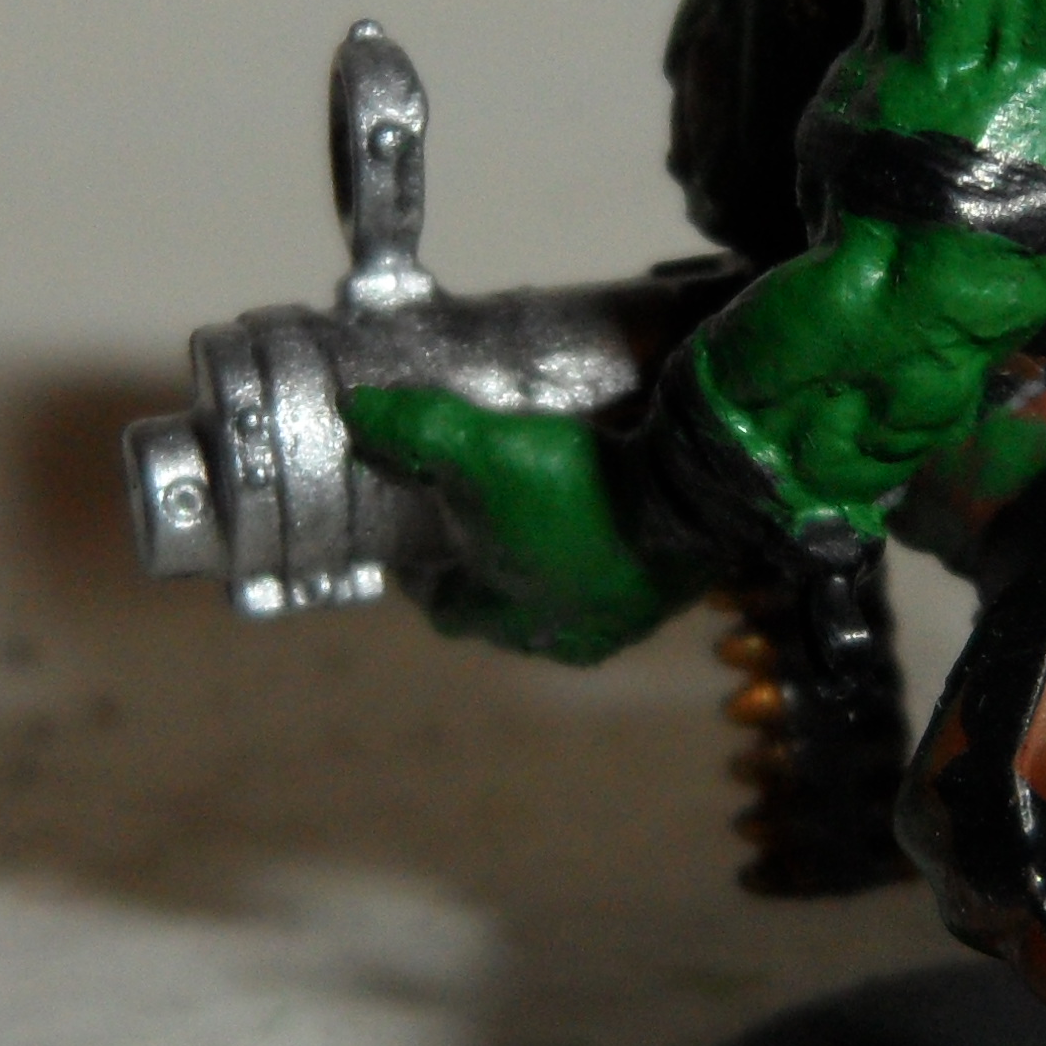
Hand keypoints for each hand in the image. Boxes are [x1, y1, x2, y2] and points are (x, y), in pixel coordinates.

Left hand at [343, 386, 688, 662]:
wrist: (695, 496)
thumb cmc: (571, 490)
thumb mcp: (476, 449)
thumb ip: (411, 432)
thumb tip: (350, 411)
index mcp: (501, 614)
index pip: (441, 605)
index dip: (422, 571)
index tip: (415, 532)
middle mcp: (559, 635)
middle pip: (503, 605)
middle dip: (484, 565)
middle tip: (476, 509)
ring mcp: (620, 621)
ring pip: (562, 596)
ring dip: (543, 562)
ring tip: (537, 506)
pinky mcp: (669, 594)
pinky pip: (615, 578)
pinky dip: (597, 550)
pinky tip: (603, 511)